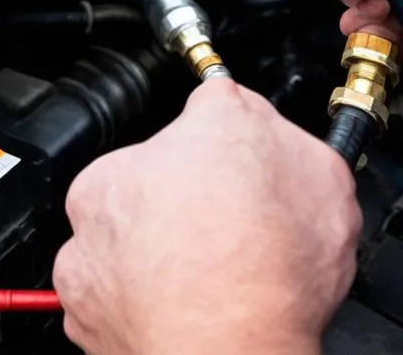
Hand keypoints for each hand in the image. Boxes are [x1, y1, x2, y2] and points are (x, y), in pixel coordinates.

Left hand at [53, 80, 359, 354]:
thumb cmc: (275, 277)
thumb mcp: (326, 178)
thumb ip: (287, 138)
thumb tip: (269, 131)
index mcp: (204, 125)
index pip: (220, 104)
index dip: (240, 134)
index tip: (244, 153)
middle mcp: (138, 164)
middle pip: (167, 160)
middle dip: (191, 186)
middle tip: (232, 224)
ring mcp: (97, 229)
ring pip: (129, 216)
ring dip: (155, 235)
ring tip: (206, 269)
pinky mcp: (76, 290)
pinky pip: (107, 274)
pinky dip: (133, 284)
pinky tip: (179, 297)